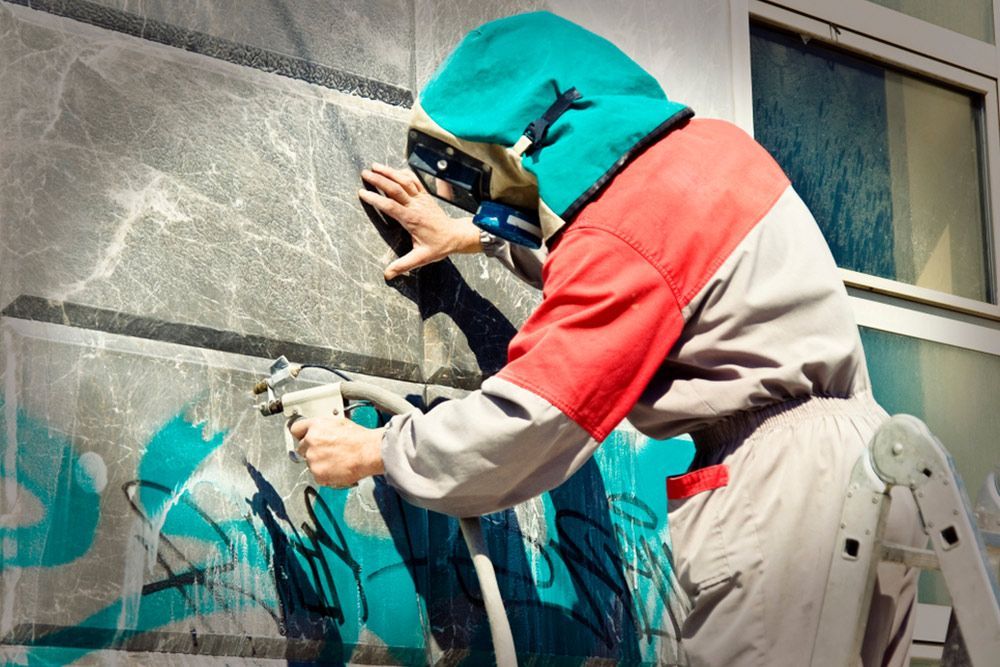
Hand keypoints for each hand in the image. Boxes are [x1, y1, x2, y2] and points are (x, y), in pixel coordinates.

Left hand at [289, 415, 384, 487]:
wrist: (368, 453)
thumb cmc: (360, 438)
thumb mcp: (340, 423)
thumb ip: (324, 428)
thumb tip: (321, 431)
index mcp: (316, 426)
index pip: (296, 429)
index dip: (301, 434)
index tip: (303, 438)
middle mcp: (310, 441)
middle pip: (301, 448)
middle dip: (311, 450)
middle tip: (326, 452)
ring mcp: (312, 458)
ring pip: (310, 463)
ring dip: (319, 463)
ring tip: (336, 460)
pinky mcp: (317, 473)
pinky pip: (317, 475)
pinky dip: (325, 475)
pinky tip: (337, 468)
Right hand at [359, 163, 482, 279]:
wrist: (456, 236)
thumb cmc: (438, 247)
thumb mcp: (421, 258)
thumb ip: (403, 265)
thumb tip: (387, 275)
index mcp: (412, 219)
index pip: (390, 206)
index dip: (375, 199)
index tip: (362, 193)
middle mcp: (416, 206)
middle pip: (395, 188)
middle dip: (379, 179)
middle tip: (364, 173)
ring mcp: (421, 199)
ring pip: (404, 181)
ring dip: (389, 172)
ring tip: (374, 166)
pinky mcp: (425, 196)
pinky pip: (413, 181)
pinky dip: (403, 173)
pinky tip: (393, 170)